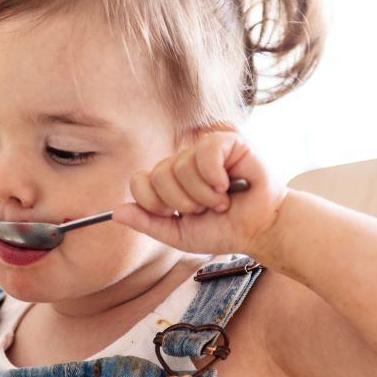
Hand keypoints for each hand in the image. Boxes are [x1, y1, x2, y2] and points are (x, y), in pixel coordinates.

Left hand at [111, 132, 285, 255]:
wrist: (260, 230)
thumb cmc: (225, 230)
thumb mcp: (178, 235)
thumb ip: (147, 223)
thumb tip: (115, 212)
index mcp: (168, 182)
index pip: (139, 181)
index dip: (154, 203)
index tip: (175, 215)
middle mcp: (183, 162)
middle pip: (158, 175)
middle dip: (182, 202)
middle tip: (205, 209)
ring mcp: (203, 150)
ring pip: (180, 166)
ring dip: (202, 194)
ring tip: (221, 201)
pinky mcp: (227, 142)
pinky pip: (205, 152)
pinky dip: (214, 176)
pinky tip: (228, 186)